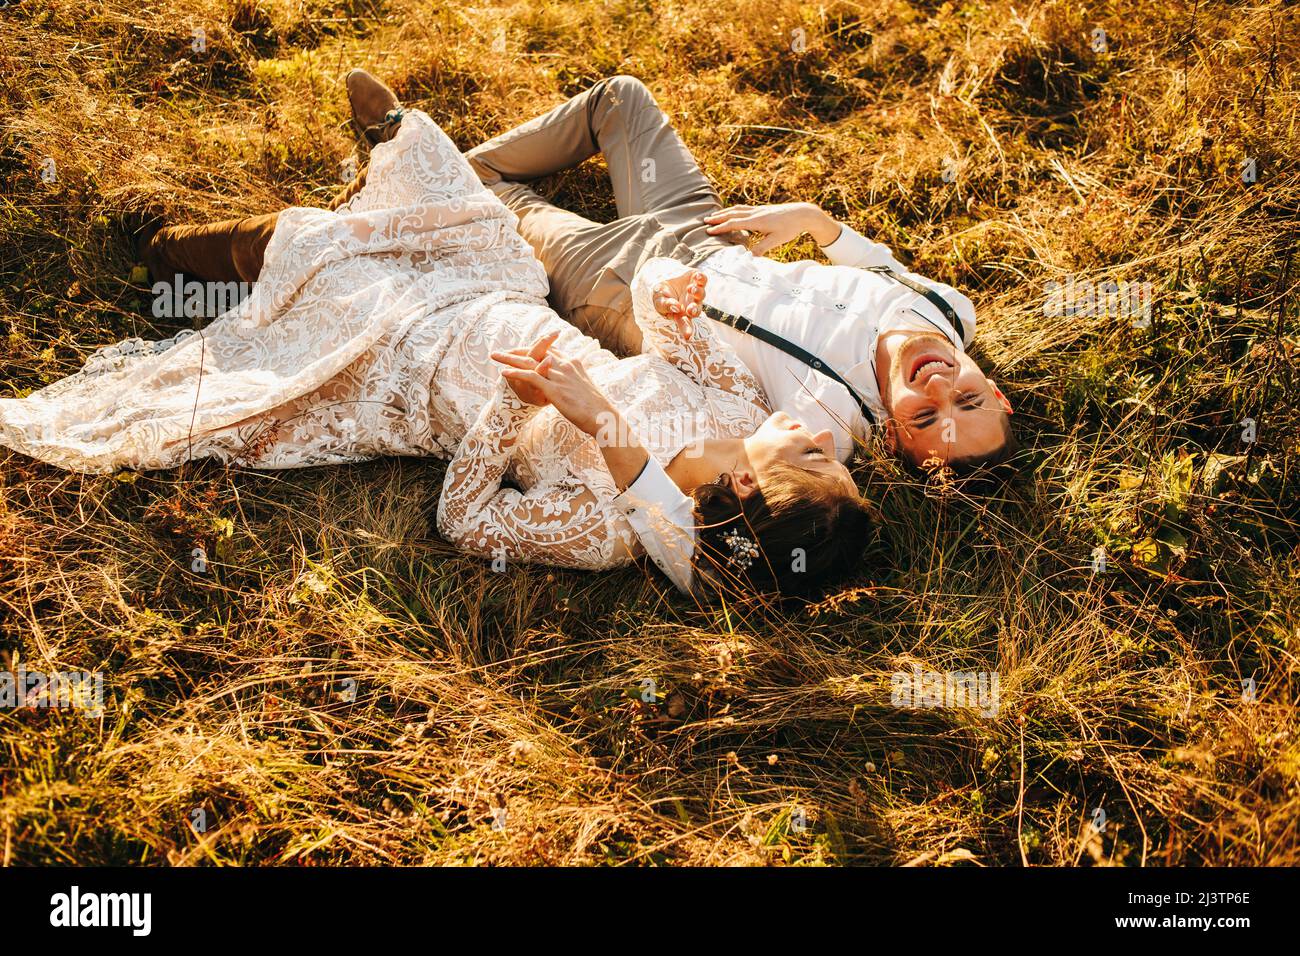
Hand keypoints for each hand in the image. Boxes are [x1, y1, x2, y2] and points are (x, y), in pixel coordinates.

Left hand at [492, 341, 613, 436]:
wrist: (603, 417)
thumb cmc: (597, 408)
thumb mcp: (586, 389)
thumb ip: (575, 382)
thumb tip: (572, 385)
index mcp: (573, 363)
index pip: (549, 350)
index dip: (533, 349)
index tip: (520, 350)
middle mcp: (565, 366)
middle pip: (536, 352)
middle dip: (516, 351)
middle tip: (502, 352)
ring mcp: (559, 377)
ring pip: (529, 362)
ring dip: (509, 358)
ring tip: (495, 356)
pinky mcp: (554, 389)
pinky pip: (530, 377)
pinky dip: (515, 374)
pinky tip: (503, 373)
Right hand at [651, 269, 706, 339]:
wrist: (666, 279)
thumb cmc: (662, 295)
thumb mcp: (659, 301)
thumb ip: (665, 305)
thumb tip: (676, 307)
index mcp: (681, 314)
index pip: (684, 323)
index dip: (686, 329)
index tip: (687, 337)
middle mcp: (691, 304)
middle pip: (696, 310)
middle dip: (694, 310)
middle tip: (690, 309)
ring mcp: (696, 292)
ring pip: (701, 294)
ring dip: (697, 292)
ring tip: (690, 289)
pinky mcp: (697, 279)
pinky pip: (703, 280)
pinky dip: (701, 278)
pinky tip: (697, 277)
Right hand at [703, 202, 839, 254]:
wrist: (802, 213)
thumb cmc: (790, 227)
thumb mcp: (776, 240)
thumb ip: (762, 248)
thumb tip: (749, 257)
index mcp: (756, 221)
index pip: (734, 223)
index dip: (721, 227)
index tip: (709, 231)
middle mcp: (755, 213)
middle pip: (732, 214)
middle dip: (718, 217)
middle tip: (705, 220)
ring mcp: (758, 210)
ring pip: (737, 209)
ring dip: (725, 212)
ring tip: (715, 215)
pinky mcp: (762, 210)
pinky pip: (743, 209)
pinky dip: (734, 210)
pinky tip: (733, 213)